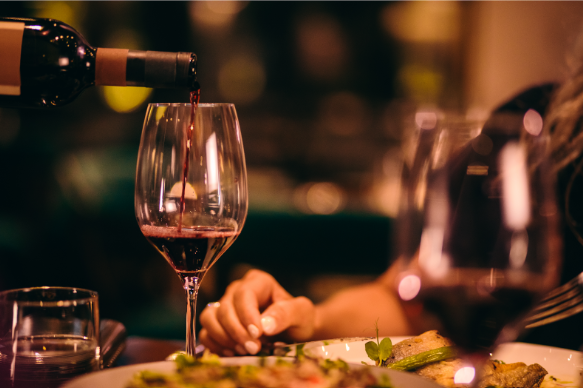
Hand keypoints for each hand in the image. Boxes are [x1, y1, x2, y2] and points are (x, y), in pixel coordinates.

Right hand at [199, 269, 315, 355]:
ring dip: (223, 337)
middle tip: (254, 348)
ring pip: (209, 318)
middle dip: (237, 331)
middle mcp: (238, 290)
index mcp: (258, 282)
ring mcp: (225, 306)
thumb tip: (265, 324)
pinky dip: (215, 345)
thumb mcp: (302, 313)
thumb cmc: (299, 319)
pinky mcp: (218, 324)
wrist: (295, 333)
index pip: (243, 294)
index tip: (257, 334)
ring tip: (243, 350)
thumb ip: (286, 313)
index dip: (246, 315)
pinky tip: (233, 353)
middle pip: (224, 308)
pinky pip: (206, 333)